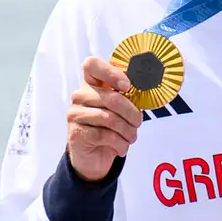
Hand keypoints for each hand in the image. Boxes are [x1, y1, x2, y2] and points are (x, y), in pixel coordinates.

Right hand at [64, 54, 143, 182]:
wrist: (93, 155)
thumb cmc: (109, 128)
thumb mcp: (119, 109)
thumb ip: (126, 96)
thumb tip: (145, 89)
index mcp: (91, 83)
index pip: (91, 64)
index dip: (111, 72)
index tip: (127, 86)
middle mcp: (80, 96)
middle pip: (111, 98)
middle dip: (131, 113)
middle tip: (138, 122)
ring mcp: (76, 114)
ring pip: (109, 119)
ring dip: (127, 131)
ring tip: (132, 137)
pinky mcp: (76, 133)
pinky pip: (105, 135)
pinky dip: (120, 143)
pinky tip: (122, 147)